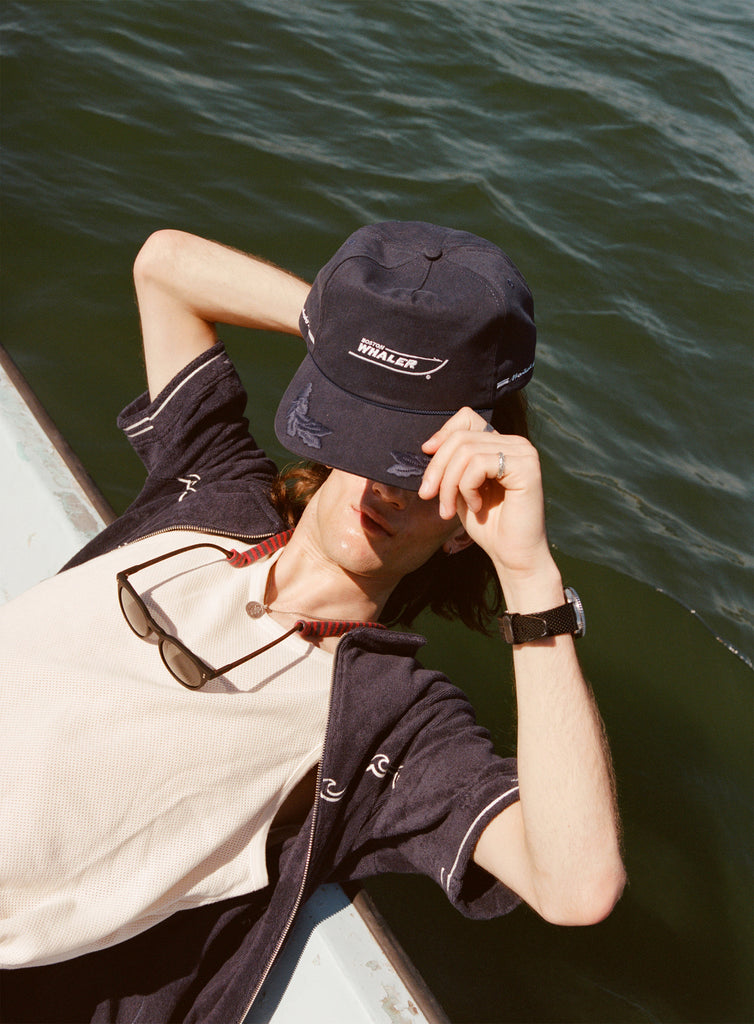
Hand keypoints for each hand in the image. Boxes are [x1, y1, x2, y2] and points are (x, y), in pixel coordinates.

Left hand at [418, 407, 554, 589]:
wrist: (512, 556)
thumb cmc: (489, 526)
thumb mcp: (461, 489)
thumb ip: (451, 465)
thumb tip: (428, 445)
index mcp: (501, 445)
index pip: (467, 417)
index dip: (442, 433)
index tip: (426, 453)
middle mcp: (515, 443)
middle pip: (460, 437)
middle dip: (437, 468)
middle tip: (429, 496)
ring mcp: (523, 453)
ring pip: (465, 451)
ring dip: (448, 484)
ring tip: (449, 510)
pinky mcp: (526, 466)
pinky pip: (479, 464)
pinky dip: (467, 487)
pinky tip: (476, 506)